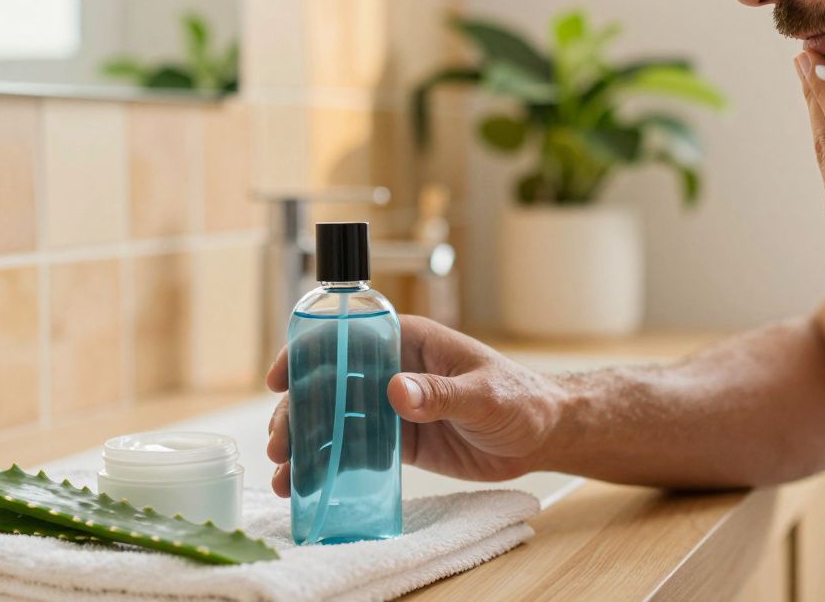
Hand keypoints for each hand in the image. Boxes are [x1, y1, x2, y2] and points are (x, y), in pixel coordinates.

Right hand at [266, 315, 564, 496]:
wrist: (543, 434)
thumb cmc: (521, 399)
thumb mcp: (484, 396)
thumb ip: (441, 394)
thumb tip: (397, 390)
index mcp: (410, 340)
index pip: (348, 337)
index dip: (307, 354)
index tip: (281, 380)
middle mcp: (393, 368)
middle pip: (330, 383)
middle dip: (298, 412)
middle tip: (280, 446)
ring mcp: (392, 405)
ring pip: (336, 419)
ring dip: (307, 443)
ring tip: (286, 476)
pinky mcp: (399, 439)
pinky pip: (356, 450)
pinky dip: (330, 466)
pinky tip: (309, 487)